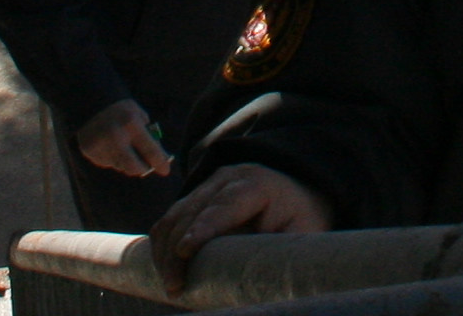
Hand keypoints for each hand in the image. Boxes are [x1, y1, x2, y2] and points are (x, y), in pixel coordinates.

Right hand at [72, 99, 169, 178]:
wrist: (89, 103)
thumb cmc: (121, 109)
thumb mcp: (139, 115)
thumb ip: (148, 135)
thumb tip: (159, 157)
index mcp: (131, 124)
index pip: (150, 150)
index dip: (159, 162)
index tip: (165, 171)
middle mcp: (116, 138)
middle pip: (133, 167)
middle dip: (142, 168)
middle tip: (145, 166)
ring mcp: (101, 146)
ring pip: (120, 166)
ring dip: (126, 162)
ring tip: (123, 147)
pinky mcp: (90, 152)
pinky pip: (107, 163)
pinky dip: (112, 158)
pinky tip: (109, 145)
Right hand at [151, 162, 329, 288]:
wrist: (295, 193)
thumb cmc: (300, 220)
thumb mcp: (301, 234)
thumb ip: (280, 251)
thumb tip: (256, 279)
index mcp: (259, 184)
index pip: (226, 203)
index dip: (204, 227)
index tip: (185, 251)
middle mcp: (229, 177)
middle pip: (194, 210)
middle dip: (178, 249)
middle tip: (174, 285)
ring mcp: (209, 184)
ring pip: (176, 214)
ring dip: (165, 250)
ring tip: (169, 283)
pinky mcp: (195, 196)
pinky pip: (170, 218)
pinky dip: (161, 244)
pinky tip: (163, 269)